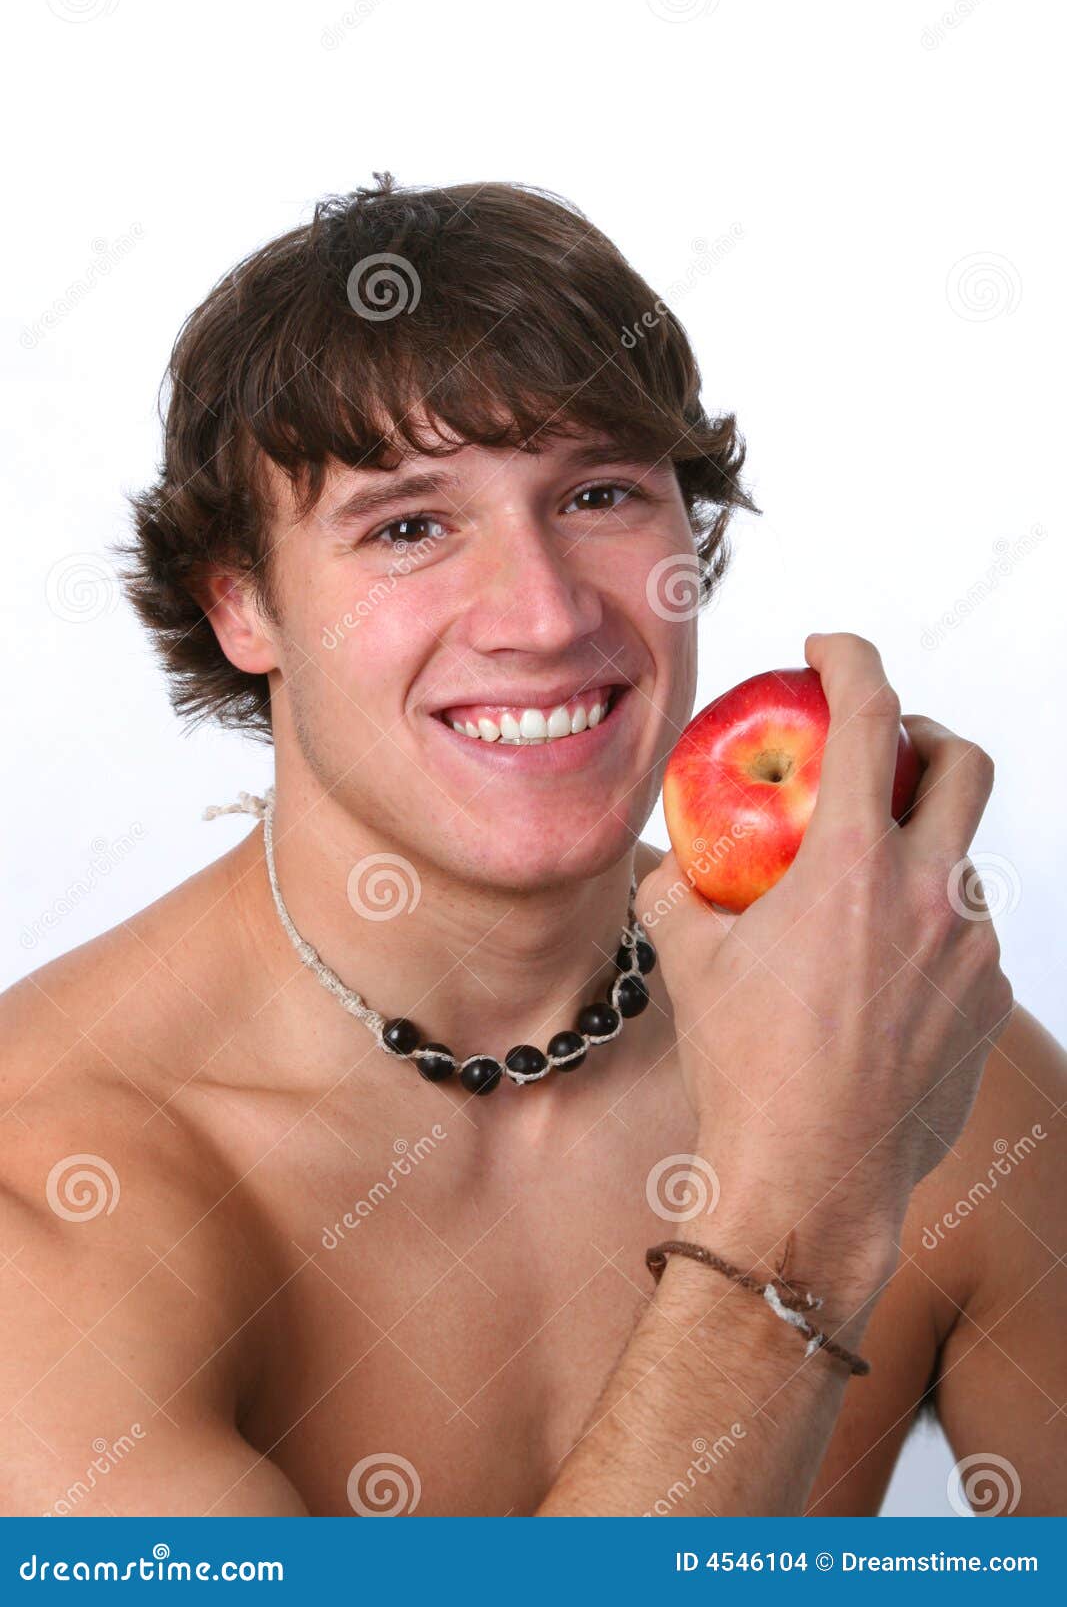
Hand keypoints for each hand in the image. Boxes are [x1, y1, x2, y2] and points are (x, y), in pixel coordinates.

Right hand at [637, 633, 1013, 1276]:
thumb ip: (676, 885)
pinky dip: (925, 928)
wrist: (811, 1182)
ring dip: (918, 849)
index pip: (870, 717)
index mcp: (854, 864)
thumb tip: (673, 856)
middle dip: (926, 733)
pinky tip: (877, 976)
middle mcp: (932, 894)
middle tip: (883, 748)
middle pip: (964, 762)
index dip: (851, 659)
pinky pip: (965, 938)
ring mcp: (973, 952)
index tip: (829, 648)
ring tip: (858, 895)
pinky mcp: (991, 1005)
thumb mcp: (687, 957)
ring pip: (962, 860)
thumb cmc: (744, 1069)